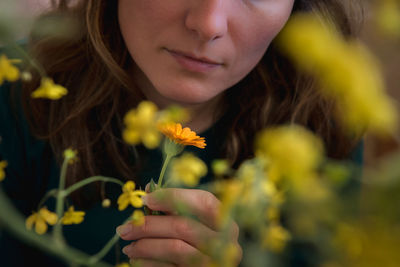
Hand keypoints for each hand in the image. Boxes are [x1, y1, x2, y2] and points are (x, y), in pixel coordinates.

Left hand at [116, 188, 241, 266]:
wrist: (205, 266)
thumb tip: (149, 190)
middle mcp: (225, 243)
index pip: (203, 202)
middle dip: (149, 225)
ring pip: (175, 249)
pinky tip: (137, 259)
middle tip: (124, 228)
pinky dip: (148, 263)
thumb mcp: (195, 221)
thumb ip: (177, 206)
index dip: (173, 197)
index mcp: (226, 221)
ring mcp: (213, 262)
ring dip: (145, 246)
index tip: (146, 199)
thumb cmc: (198, 240)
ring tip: (128, 245)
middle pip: (183, 226)